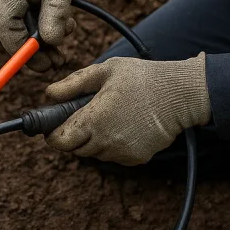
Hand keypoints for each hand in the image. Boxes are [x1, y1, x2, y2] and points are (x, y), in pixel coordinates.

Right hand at [0, 0, 78, 71]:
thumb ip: (56, 11)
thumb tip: (52, 42)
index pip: (7, 31)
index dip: (24, 52)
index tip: (46, 65)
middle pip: (12, 36)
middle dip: (37, 51)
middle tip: (60, 61)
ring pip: (19, 34)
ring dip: (42, 42)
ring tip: (64, 38)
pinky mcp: (7, 8)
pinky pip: (22, 27)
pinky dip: (39, 32)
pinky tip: (58, 28)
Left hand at [44, 54, 210, 165]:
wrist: (180, 94)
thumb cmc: (142, 77)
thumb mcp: (106, 70)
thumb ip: (75, 83)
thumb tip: (50, 93)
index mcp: (94, 119)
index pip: (60, 141)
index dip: (54, 134)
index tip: (55, 125)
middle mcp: (106, 142)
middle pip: (76, 149)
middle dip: (75, 135)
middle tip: (88, 114)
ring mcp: (122, 153)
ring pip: (96, 153)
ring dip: (96, 139)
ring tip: (112, 115)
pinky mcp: (136, 159)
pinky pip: (115, 156)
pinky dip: (114, 144)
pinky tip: (126, 125)